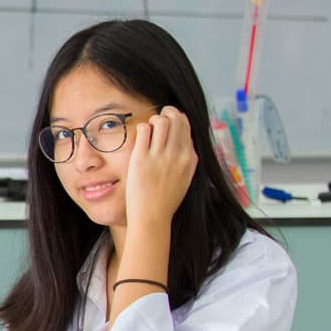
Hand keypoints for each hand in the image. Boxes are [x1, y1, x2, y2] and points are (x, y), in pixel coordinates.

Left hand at [123, 106, 196, 228]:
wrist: (152, 216)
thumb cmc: (166, 199)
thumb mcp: (186, 177)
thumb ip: (188, 159)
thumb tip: (187, 141)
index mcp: (189, 158)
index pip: (186, 125)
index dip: (177, 117)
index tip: (170, 120)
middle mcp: (177, 155)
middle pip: (175, 119)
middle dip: (166, 114)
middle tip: (158, 119)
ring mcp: (159, 156)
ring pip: (160, 121)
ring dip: (153, 120)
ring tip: (149, 129)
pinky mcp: (141, 159)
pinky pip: (144, 130)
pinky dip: (142, 127)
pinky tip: (141, 135)